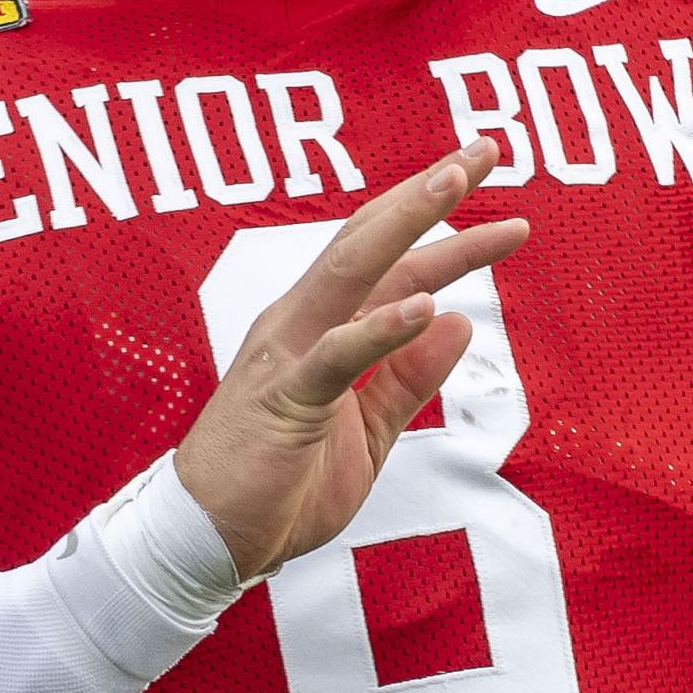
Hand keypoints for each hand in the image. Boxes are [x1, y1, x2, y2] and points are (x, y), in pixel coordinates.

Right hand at [175, 140, 529, 579]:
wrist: (205, 542)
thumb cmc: (276, 488)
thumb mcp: (367, 431)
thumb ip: (409, 378)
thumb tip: (461, 321)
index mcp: (318, 328)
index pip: (388, 260)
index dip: (441, 221)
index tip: (486, 181)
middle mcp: (299, 323)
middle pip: (370, 240)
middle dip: (429, 192)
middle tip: (485, 150)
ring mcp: (288, 355)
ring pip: (352, 272)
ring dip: (407, 223)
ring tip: (456, 185)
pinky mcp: (284, 400)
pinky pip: (336, 356)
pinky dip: (380, 327)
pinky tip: (426, 305)